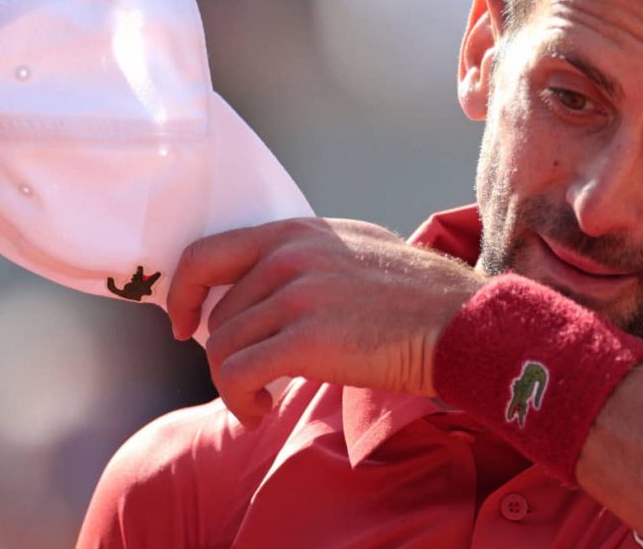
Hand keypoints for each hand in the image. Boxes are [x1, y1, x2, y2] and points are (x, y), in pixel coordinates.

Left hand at [166, 218, 485, 426]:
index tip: (185, 324)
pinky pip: (237, 375)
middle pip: (217, 316)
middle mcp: (289, 256)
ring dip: (232, 385)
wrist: (459, 323)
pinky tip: (260, 410)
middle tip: (252, 379)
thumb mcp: (356, 249)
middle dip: (225, 355)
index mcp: (296, 232)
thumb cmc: (418, 296)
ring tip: (259, 400)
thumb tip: (264, 286)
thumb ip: (306, 257)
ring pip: (222, 349)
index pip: (206, 255)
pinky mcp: (306, 339)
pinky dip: (239, 401)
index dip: (183, 295)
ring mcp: (296, 295)